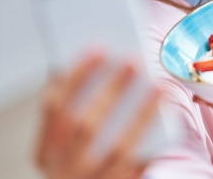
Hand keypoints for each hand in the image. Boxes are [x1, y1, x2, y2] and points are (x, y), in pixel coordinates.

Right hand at [34, 52, 159, 178]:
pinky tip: (167, 116)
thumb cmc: (78, 164)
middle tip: (134, 60)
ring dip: (140, 112)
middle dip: (110, 90)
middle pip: (85, 124)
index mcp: (46, 151)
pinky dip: (154, 140)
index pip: (54, 107)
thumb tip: (101, 66)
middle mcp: (64, 169)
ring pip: (118, 146)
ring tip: (159, 85)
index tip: (99, 46)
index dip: (75, 75)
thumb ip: (70, 115)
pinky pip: (140, 164)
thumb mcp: (62, 147)